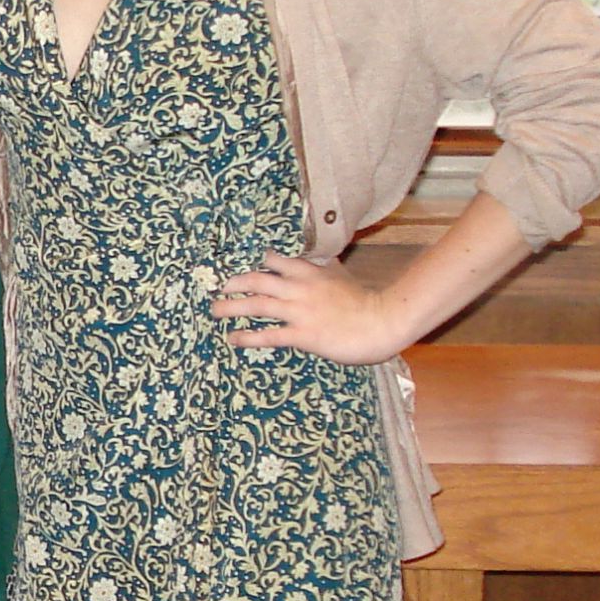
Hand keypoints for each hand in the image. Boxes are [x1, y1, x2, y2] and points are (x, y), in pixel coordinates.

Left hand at [212, 254, 409, 364]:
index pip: (278, 261)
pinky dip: (247, 336)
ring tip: (214, 310)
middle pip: (258, 280)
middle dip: (235, 283)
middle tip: (220, 287)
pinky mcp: (303, 335)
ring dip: (231, 307)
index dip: (260, 263)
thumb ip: (329, 270)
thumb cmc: (368, 303)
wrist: (384, 320)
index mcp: (312, 273)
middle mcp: (301, 288)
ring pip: (257, 305)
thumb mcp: (344, 278)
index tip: (246, 266)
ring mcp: (300, 311)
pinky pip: (268, 335)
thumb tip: (324, 261)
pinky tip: (233, 338)